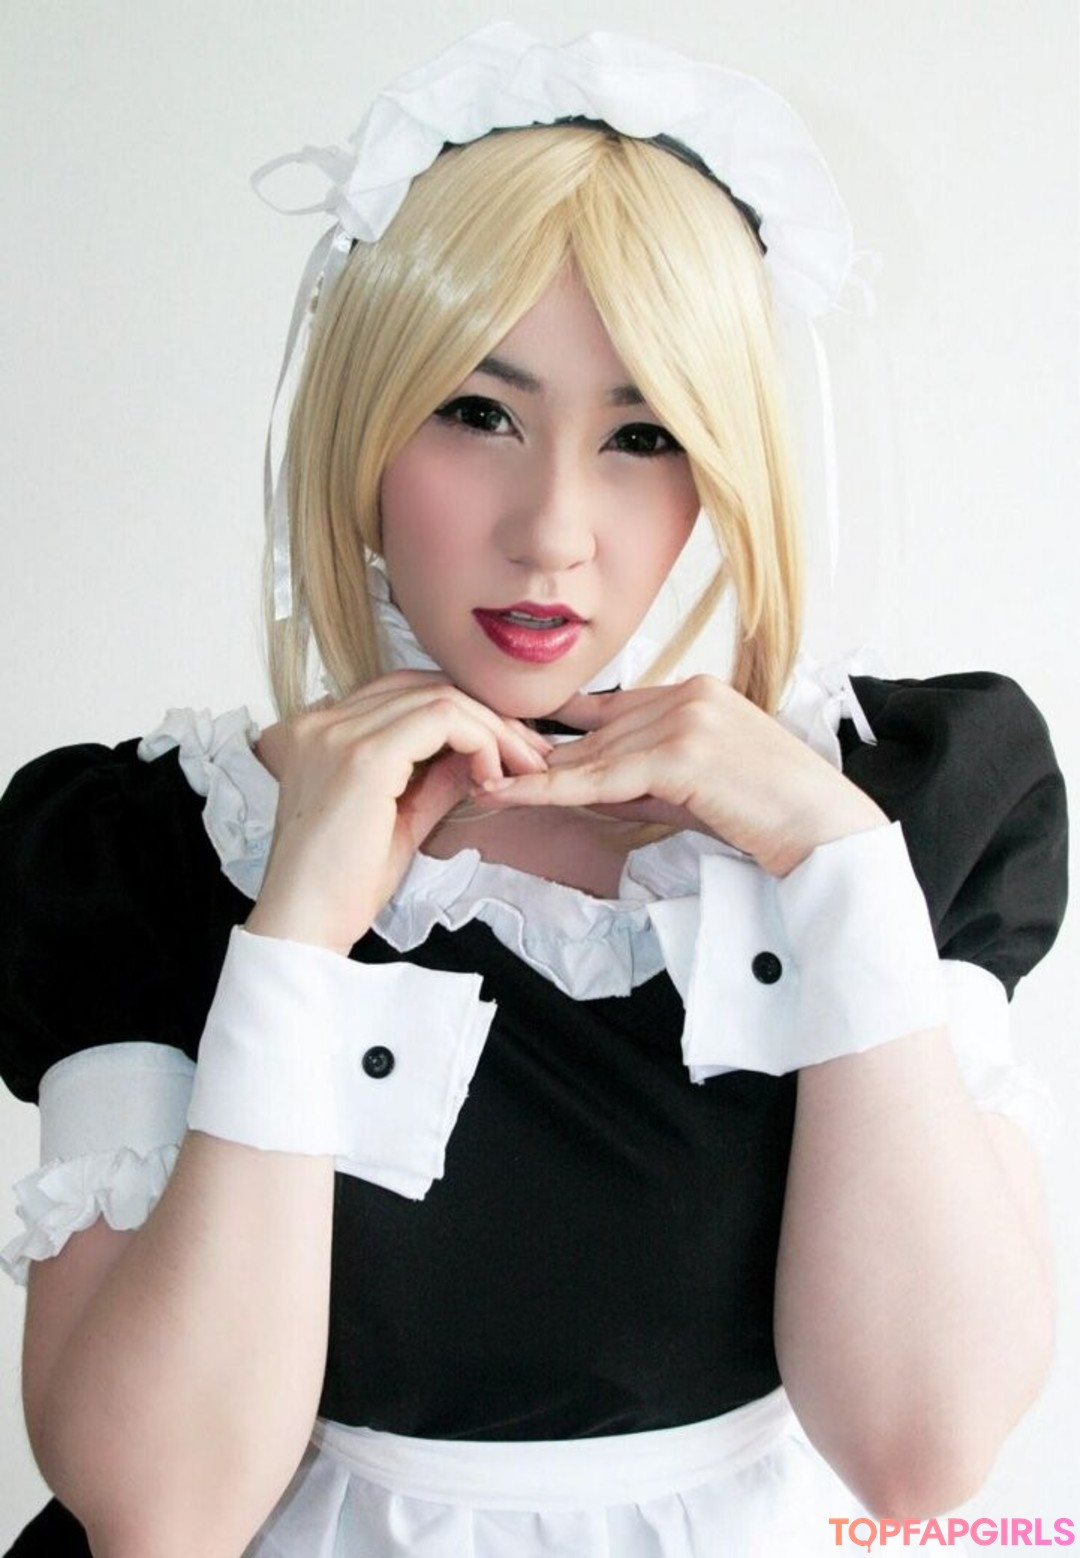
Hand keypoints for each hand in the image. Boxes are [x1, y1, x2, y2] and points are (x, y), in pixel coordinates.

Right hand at [247, 671, 550, 953]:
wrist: (304, 924)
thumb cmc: (340, 885)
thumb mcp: (398, 818)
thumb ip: (432, 779)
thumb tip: (477, 757)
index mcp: (317, 733)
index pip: (401, 693)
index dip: (459, 713)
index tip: (501, 750)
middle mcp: (321, 721)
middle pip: (424, 688)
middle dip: (487, 717)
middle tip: (529, 756)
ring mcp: (339, 733)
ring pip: (440, 699)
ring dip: (493, 731)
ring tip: (521, 770)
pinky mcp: (365, 755)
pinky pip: (443, 720)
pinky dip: (480, 742)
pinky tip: (491, 779)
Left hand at [475, 675, 885, 875]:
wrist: (824, 832)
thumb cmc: (766, 816)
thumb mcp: (691, 788)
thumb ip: (638, 779)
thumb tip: (579, 787)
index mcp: (694, 692)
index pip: (608, 713)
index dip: (561, 736)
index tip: (514, 749)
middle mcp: (687, 694)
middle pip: (596, 734)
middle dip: (542, 758)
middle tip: (488, 773)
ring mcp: (687, 718)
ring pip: (595, 754)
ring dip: (540, 775)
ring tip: (490, 786)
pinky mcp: (683, 752)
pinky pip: (605, 777)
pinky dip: (558, 789)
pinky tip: (521, 794)